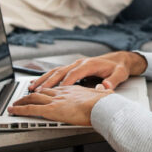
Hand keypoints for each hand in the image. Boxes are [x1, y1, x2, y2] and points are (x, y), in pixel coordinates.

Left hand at [8, 85, 111, 125]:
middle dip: (31, 93)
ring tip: (14, 104)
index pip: (57, 88)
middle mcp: (62, 93)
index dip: (49, 89)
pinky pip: (31, 108)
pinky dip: (20, 109)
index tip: (44, 90)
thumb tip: (104, 88)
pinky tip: (13, 110)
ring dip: (22, 100)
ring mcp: (56, 100)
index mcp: (74, 90)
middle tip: (24, 96)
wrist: (102, 105)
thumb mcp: (105, 94)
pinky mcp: (51, 109)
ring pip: (34, 98)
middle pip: (43, 91)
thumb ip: (102, 90)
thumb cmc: (104, 103)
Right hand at [28, 51, 146, 91]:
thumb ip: (113, 80)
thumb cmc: (119, 68)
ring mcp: (75, 65)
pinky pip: (58, 73)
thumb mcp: (120, 74)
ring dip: (43, 79)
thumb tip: (106, 86)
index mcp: (89, 64)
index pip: (75, 73)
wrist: (119, 60)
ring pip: (56, 71)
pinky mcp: (73, 68)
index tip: (57, 91)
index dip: (66, 82)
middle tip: (36, 91)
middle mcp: (79, 63)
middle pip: (60, 71)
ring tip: (31, 87)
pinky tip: (38, 84)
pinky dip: (47, 78)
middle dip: (48, 81)